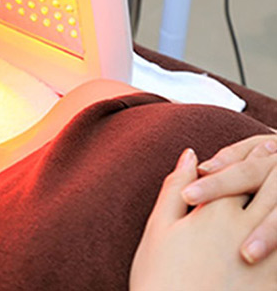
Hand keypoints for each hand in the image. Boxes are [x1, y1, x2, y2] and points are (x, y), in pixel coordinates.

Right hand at [130, 148, 276, 290]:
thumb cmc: (159, 278)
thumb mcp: (158, 229)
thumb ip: (176, 188)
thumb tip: (189, 155)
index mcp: (215, 213)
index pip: (242, 173)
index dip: (253, 157)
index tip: (264, 146)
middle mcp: (246, 230)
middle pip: (273, 190)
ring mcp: (268, 260)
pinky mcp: (274, 283)